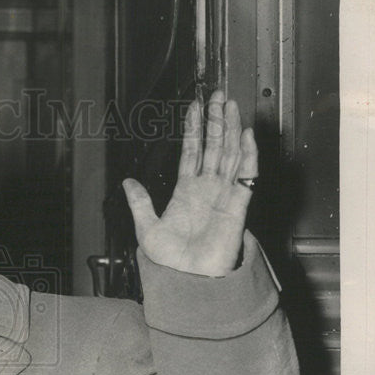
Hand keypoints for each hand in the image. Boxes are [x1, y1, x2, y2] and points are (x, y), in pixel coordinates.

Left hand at [123, 90, 257, 275]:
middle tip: (217, 95)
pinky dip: (247, 156)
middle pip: (214, 147)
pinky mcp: (237, 207)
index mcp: (186, 192)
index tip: (195, 106)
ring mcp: (223, 195)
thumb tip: (127, 182)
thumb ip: (139, 203)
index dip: (194, 128)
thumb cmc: (170, 261)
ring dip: (231, 130)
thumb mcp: (146, 229)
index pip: (192, 151)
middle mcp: (207, 189)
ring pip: (230, 155)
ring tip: (231, 106)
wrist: (187, 280)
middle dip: (216, 120)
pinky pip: (245, 177)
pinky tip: (246, 137)